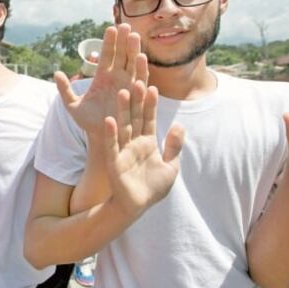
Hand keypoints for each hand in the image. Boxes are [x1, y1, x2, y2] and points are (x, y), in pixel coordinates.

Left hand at [56, 24, 147, 137]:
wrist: (101, 136)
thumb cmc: (88, 121)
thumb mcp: (72, 105)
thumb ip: (64, 89)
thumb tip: (56, 72)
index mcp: (102, 76)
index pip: (106, 55)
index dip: (109, 42)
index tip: (110, 28)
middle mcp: (117, 77)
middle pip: (121, 55)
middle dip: (124, 40)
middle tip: (125, 26)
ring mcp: (127, 85)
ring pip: (132, 64)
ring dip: (134, 50)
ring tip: (134, 37)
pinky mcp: (135, 95)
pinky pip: (140, 80)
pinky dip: (141, 69)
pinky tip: (142, 58)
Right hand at [103, 81, 184, 217]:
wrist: (138, 207)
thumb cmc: (153, 189)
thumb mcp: (170, 166)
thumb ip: (174, 146)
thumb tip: (179, 125)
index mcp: (147, 142)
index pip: (149, 118)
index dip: (151, 104)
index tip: (153, 87)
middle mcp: (133, 143)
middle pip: (136, 118)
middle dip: (137, 101)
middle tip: (137, 80)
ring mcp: (123, 151)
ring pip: (123, 127)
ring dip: (122, 111)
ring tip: (122, 93)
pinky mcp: (114, 162)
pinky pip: (112, 145)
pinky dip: (110, 134)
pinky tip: (109, 120)